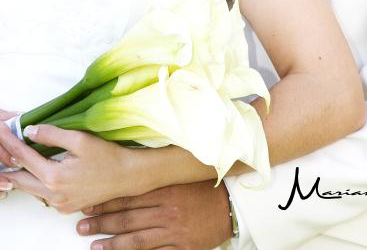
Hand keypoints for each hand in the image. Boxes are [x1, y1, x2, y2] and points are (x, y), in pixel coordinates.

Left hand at [0, 121, 135, 212]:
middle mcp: (52, 195)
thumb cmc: (107, 156)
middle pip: (19, 178)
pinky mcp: (64, 207)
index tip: (1, 131)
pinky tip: (35, 169)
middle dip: (8, 160)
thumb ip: (52, 134)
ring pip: (29, 188)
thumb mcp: (80, 139)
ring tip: (13, 156)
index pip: (23, 156)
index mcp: (54, 176)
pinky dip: (34, 181)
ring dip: (19, 172)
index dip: (9, 142)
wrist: (127, 176)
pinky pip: (41, 194)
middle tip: (1, 145)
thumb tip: (29, 132)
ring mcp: (58, 204)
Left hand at [76, 181, 233, 249]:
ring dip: (112, 243)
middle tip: (81, 225)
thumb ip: (157, 179)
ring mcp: (173, 233)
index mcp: (166, 191)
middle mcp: (167, 212)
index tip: (88, 203)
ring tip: (93, 245)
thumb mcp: (180, 178)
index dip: (107, 201)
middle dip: (102, 222)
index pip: (129, 197)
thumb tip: (128, 177)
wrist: (230, 206)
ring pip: (136, 240)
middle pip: (128, 219)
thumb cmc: (203, 189)